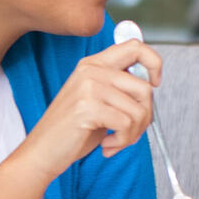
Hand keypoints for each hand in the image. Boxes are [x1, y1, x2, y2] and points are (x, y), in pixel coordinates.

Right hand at [18, 40, 159, 179]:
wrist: (42, 151)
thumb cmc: (73, 129)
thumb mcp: (99, 100)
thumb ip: (121, 88)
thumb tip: (152, 83)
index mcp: (94, 64)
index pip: (135, 47)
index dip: (154, 63)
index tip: (155, 83)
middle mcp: (91, 70)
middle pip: (144, 87)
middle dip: (146, 117)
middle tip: (131, 132)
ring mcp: (88, 86)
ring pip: (138, 110)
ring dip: (133, 133)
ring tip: (116, 141)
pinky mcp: (88, 107)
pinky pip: (126, 124)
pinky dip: (122, 141)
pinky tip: (107, 144)